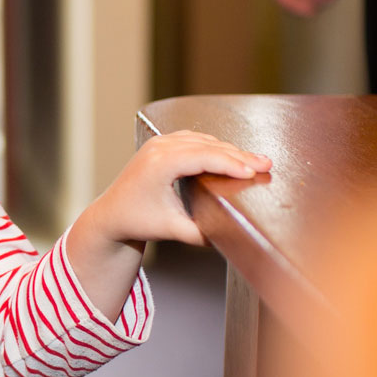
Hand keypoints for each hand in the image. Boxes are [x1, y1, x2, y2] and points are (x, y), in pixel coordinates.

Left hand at [66, 130, 270, 318]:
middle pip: (208, 146)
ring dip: (230, 150)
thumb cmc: (136, 220)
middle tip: (266, 163)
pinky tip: (232, 154)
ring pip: (204, 140)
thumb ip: (200, 233)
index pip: (204, 157)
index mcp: (160, 164)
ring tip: (255, 160)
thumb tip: (229, 236)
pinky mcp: (161, 144)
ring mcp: (159, 143)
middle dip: (239, 155)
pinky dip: (215, 146)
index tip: (254, 171)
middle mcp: (159, 148)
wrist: (110, 214)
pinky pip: (194, 139)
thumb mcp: (171, 229)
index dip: (231, 163)